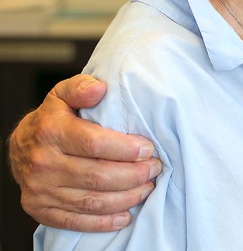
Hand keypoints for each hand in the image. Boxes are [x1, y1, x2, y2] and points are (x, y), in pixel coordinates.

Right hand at [8, 74, 161, 231]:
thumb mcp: (63, 93)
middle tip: (155, 168)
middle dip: (133, 175)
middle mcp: (44, 163)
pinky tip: (125, 214)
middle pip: (97, 176)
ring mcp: (40, 189)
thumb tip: (100, 89)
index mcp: (51, 131)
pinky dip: (103, 221)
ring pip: (91, 201)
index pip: (95, 144)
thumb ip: (82, 87)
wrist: (21, 145)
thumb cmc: (52, 118)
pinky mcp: (40, 209)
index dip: (126, 149)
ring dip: (125, 197)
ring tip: (147, 187)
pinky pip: (75, 221)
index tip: (148, 149)